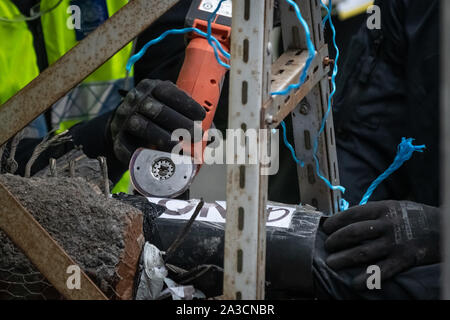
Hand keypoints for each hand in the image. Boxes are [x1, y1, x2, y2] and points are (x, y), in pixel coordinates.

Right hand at [109, 79, 205, 164]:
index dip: (187, 104)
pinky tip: (155, 158)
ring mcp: (125, 118)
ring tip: (179, 148)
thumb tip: (213, 136)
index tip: (202, 115)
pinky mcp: (117, 138)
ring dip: (163, 138)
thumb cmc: (156, 118)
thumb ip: (189, 118)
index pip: (169, 93)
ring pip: (144, 127)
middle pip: (158, 110)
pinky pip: (127, 146)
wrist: (122, 127)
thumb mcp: (170, 108)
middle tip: (196, 135)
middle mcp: (137, 100)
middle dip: (180, 124)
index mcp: (152, 88)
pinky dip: (142, 154)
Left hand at [322, 200, 439, 289]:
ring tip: (331, 263)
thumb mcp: (393, 207)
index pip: (352, 214)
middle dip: (335, 241)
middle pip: (353, 233)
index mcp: (382, 208)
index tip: (326, 229)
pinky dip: (367, 278)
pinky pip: (382, 271)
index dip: (335, 222)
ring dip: (343, 259)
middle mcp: (386, 224)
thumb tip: (347, 220)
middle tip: (327, 247)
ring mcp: (395, 243)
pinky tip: (355, 283)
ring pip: (362, 252)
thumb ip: (373, 213)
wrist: (443, 228)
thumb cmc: (414, 217)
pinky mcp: (404, 260)